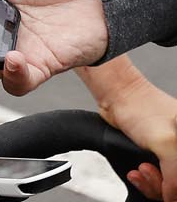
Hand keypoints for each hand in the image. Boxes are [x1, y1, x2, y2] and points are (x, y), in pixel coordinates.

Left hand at [95, 76, 176, 201]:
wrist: (118, 96)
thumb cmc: (142, 108)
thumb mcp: (167, 145)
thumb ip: (176, 176)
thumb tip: (173, 197)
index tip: (167, 187)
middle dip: (163, 186)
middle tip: (147, 169)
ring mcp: (172, 155)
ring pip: (168, 187)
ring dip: (152, 183)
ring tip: (141, 170)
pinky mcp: (156, 157)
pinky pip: (155, 180)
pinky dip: (145, 181)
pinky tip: (136, 174)